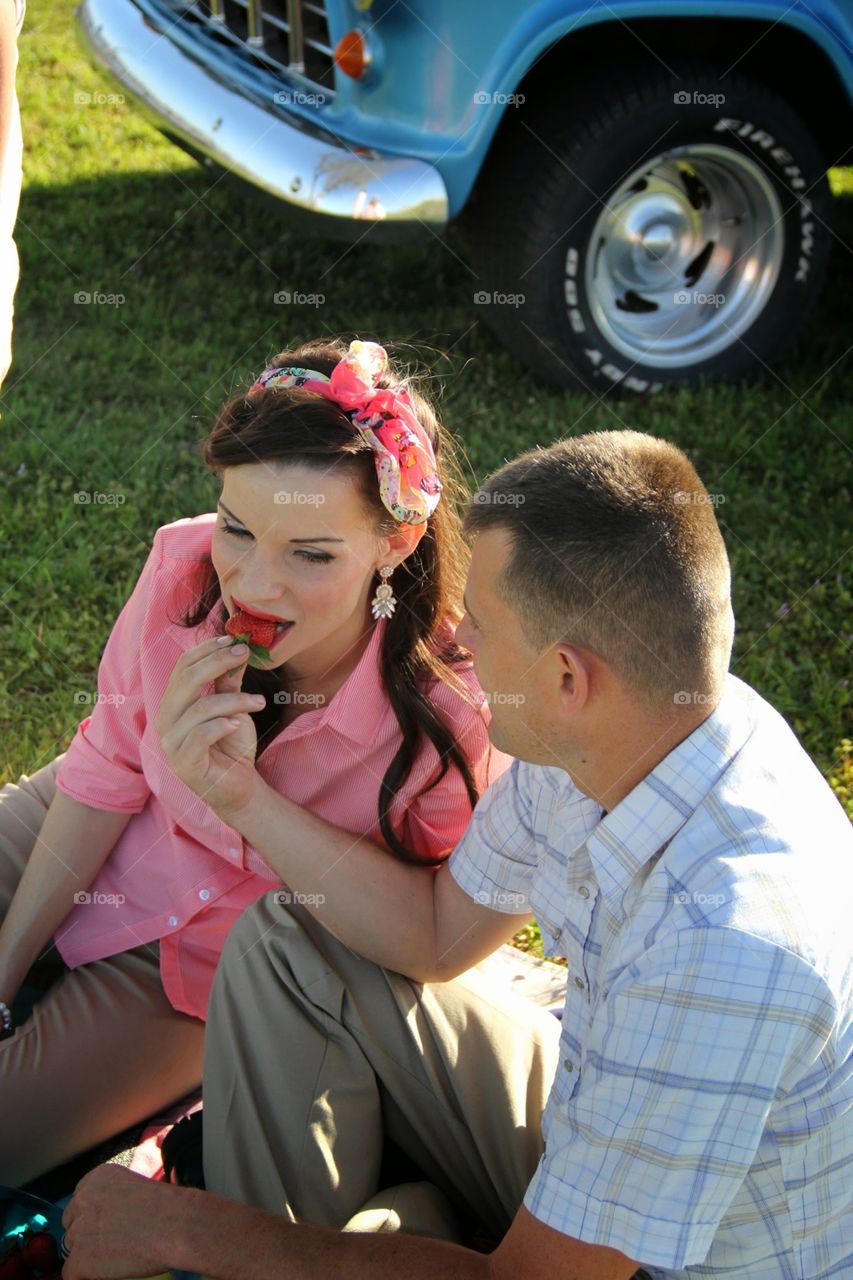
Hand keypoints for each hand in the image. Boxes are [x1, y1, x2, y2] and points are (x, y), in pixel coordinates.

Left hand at [61, 1165, 182, 1278]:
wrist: (177, 1225)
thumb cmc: (167, 1209)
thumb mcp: (135, 1187)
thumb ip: (113, 1199)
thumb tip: (105, 1222)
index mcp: (97, 1178)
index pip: (78, 1203)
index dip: (92, 1219)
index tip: (106, 1228)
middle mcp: (83, 1199)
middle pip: (72, 1226)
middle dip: (87, 1237)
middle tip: (113, 1244)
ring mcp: (79, 1229)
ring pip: (72, 1251)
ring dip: (89, 1256)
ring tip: (117, 1256)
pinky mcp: (80, 1259)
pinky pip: (71, 1274)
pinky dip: (87, 1276)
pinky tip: (109, 1271)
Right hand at [156, 636, 265, 820]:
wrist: (239, 786)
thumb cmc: (232, 745)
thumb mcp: (233, 707)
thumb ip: (229, 681)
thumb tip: (238, 648)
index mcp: (174, 703)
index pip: (183, 667)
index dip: (207, 650)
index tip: (235, 642)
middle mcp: (166, 721)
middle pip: (186, 680)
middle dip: (218, 662)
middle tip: (244, 655)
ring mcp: (171, 744)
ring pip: (200, 708)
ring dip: (234, 700)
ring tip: (259, 702)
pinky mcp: (184, 764)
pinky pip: (200, 736)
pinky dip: (222, 725)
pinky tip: (239, 724)